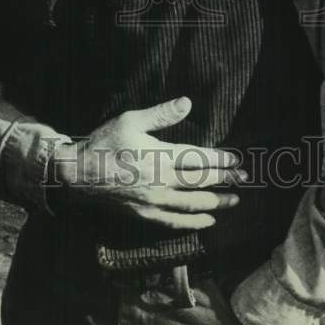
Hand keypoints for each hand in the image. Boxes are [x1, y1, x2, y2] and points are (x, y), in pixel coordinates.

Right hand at [49, 97, 246, 230]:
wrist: (78, 174)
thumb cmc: (105, 143)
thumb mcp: (131, 120)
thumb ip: (161, 114)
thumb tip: (188, 102)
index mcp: (160, 156)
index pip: (199, 158)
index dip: (221, 160)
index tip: (238, 160)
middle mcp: (161, 182)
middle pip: (201, 182)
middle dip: (226, 180)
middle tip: (246, 180)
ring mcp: (154, 201)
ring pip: (193, 205)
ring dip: (217, 203)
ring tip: (235, 201)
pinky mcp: (145, 215)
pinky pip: (175, 222)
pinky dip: (194, 222)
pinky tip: (207, 220)